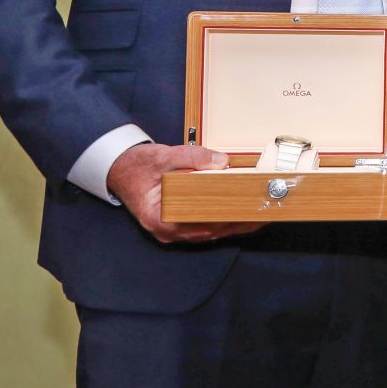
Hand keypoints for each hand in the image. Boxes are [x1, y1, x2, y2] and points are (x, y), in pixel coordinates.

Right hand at [106, 142, 266, 243]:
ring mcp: (173, 231)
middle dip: (239, 222)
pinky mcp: (180, 224)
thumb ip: (193, 157)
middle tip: (266, 212)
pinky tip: (244, 214)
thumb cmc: (137, 166)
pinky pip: (207, 226)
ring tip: (262, 214)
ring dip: (235, 223)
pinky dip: (225, 220)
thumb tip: (221, 162)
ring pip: (211, 231)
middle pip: (211, 230)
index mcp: (159, 218)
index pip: (201, 223)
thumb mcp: (164, 156)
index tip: (251, 212)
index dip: (229, 218)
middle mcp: (167, 231)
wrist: (120, 168)